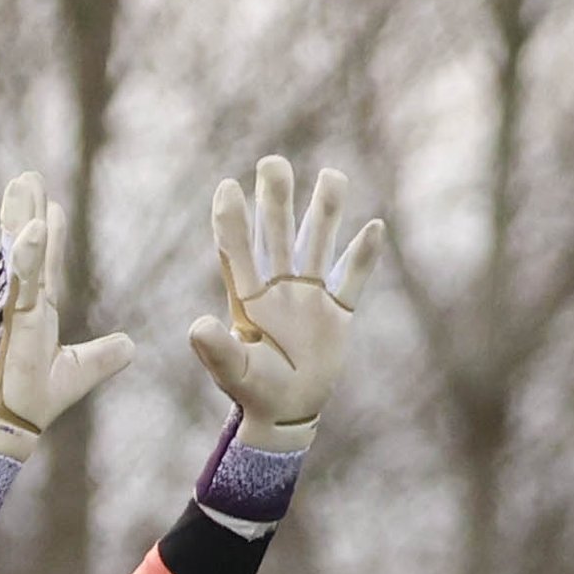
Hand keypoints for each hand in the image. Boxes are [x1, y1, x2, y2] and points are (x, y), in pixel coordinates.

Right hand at [0, 173, 133, 460]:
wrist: (13, 424)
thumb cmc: (36, 399)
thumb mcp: (81, 372)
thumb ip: (103, 356)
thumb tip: (130, 345)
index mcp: (37, 312)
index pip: (44, 264)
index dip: (46, 235)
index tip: (50, 204)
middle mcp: (23, 304)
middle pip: (26, 247)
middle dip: (25, 210)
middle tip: (27, 176)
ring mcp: (16, 309)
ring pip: (20, 254)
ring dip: (21, 216)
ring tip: (23, 181)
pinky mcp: (14, 320)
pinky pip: (22, 280)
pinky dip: (27, 254)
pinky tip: (32, 226)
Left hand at [189, 156, 383, 453]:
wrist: (288, 410)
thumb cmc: (254, 391)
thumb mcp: (235, 373)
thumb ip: (217, 351)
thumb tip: (198, 326)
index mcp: (247, 297)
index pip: (237, 250)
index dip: (233, 221)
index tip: (228, 188)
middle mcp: (278, 286)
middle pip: (276, 234)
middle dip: (276, 200)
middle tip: (273, 163)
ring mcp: (309, 295)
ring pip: (318, 243)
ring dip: (325, 212)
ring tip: (332, 176)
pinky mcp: (338, 311)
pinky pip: (352, 278)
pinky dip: (363, 256)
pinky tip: (375, 228)